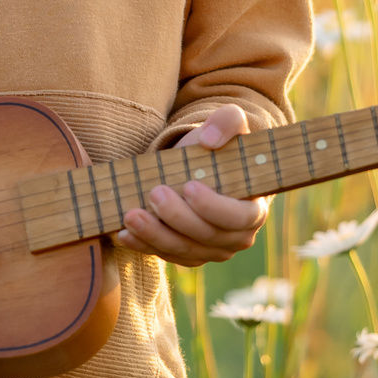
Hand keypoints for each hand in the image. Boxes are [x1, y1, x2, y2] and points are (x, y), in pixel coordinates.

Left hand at [115, 103, 268, 267]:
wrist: (201, 166)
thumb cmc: (219, 146)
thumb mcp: (229, 124)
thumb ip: (227, 122)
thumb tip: (210, 140)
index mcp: (253, 209)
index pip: (238, 217)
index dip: (214, 206)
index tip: (189, 186)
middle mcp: (236, 237)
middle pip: (206, 236)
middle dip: (177, 218)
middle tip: (154, 193)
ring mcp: (211, 250)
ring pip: (183, 250)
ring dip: (154, 235)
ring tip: (131, 215)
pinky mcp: (188, 255)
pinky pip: (166, 255)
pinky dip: (144, 245)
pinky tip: (124, 233)